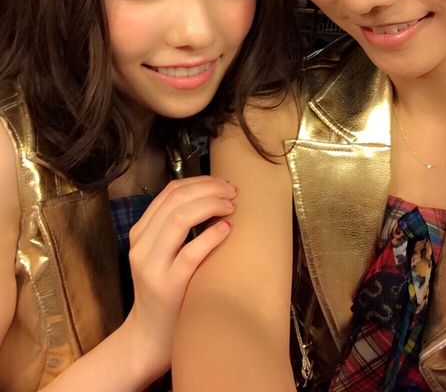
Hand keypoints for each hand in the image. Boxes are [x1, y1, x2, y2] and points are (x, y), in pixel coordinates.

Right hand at [123, 176, 236, 379]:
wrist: (149, 336)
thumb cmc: (163, 291)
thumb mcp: (159, 253)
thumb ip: (173, 228)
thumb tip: (208, 197)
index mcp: (139, 232)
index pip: (169, 192)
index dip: (199, 182)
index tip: (222, 184)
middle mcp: (141, 245)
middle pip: (176, 200)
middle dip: (208, 189)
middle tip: (232, 192)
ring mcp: (152, 266)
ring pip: (179, 219)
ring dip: (210, 206)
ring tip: (231, 206)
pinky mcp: (167, 286)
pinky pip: (190, 253)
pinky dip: (211, 236)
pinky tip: (226, 229)